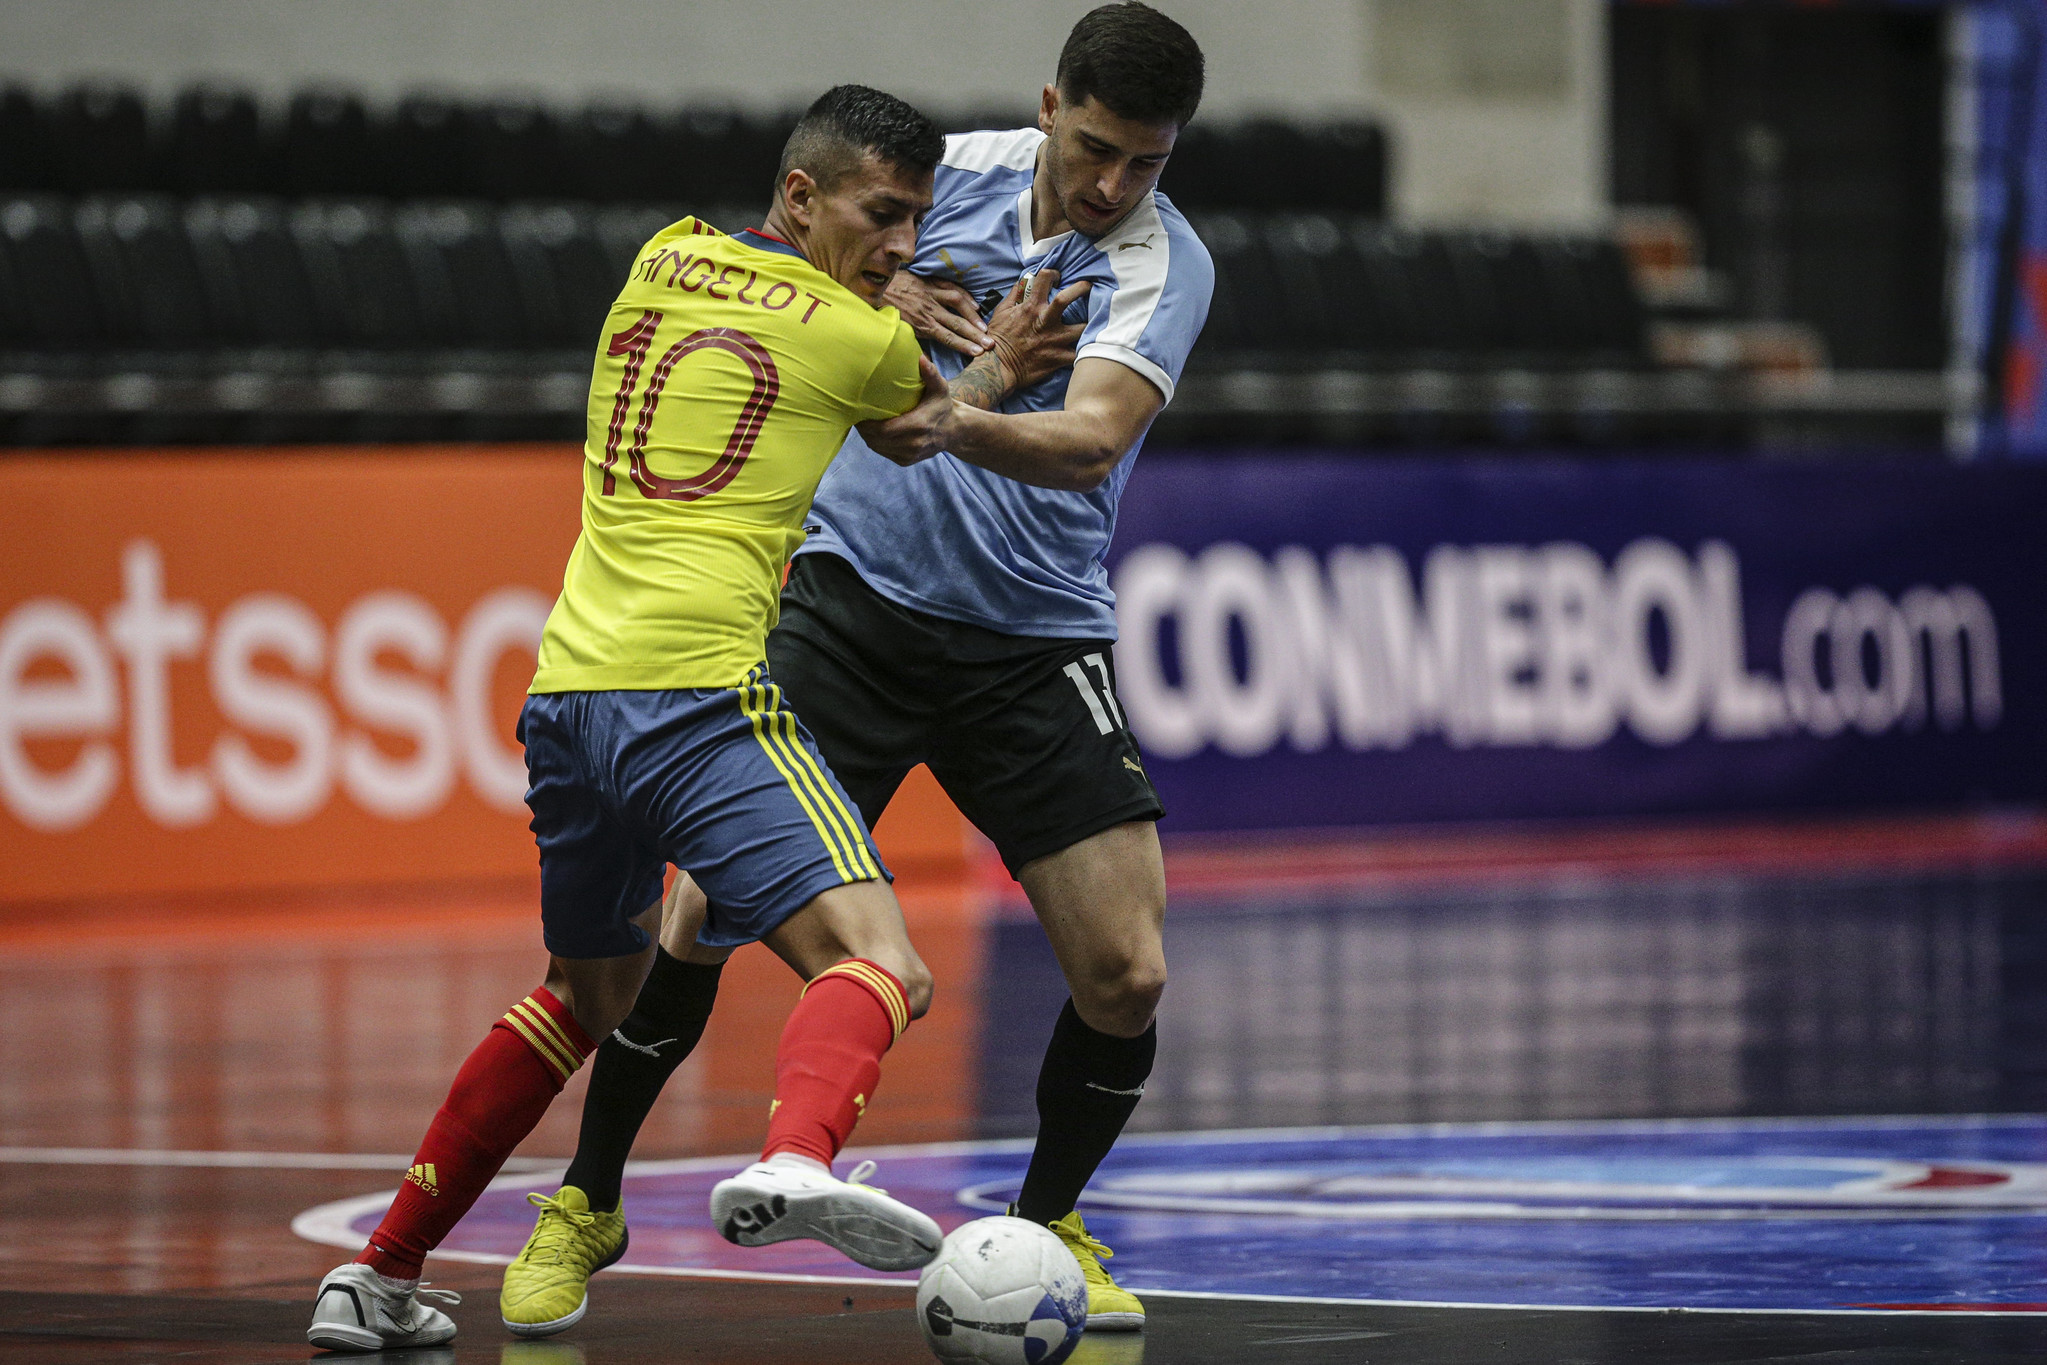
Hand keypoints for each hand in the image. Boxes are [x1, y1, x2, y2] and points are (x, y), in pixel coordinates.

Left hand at [856, 355, 953, 466]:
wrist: (954, 431)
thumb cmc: (942, 406)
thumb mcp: (940, 388)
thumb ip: (931, 374)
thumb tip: (920, 357)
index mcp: (918, 425)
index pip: (884, 430)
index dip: (867, 424)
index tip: (858, 412)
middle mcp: (914, 444)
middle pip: (877, 440)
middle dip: (863, 429)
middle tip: (855, 415)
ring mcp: (910, 455)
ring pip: (878, 448)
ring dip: (867, 436)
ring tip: (861, 423)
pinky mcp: (907, 461)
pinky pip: (884, 453)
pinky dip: (876, 443)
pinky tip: (872, 432)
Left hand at [884, 271, 990, 357]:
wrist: (870, 285)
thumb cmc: (881, 311)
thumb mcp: (894, 331)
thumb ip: (910, 342)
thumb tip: (921, 359)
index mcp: (921, 324)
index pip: (947, 337)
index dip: (964, 345)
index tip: (979, 352)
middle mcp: (929, 310)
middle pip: (957, 323)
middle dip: (975, 334)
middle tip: (991, 343)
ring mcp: (930, 294)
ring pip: (957, 304)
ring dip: (972, 316)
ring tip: (984, 326)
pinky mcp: (928, 282)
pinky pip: (950, 287)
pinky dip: (964, 296)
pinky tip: (974, 305)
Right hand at [984, 268, 1091, 394]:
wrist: (998, 368)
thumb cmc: (998, 339)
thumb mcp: (1001, 312)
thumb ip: (1014, 295)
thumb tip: (1023, 281)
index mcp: (1031, 307)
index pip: (1044, 278)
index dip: (1053, 273)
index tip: (1058, 277)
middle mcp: (1045, 321)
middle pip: (1067, 298)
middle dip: (1081, 288)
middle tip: (1090, 287)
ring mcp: (1054, 340)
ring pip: (1083, 328)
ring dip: (1090, 324)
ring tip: (1095, 321)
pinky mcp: (1058, 358)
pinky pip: (1079, 354)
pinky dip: (1086, 350)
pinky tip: (1088, 346)